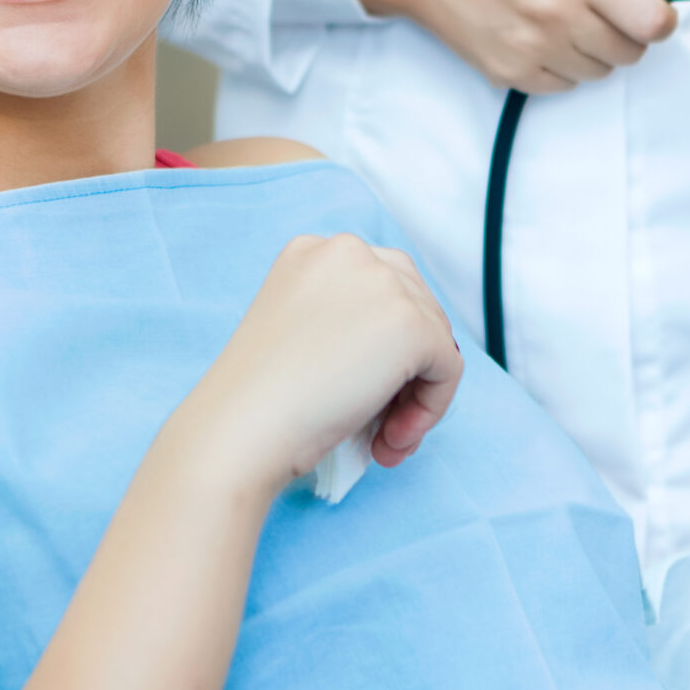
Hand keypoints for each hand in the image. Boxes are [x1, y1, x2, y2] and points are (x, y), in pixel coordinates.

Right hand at [176, 233, 462, 500]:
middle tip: (378, 425)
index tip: (361, 392)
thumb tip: (416, 354)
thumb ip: (348, 324)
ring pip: (435, 339)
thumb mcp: (301, 334)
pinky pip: (448, 369)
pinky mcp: (412, 324)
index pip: (378, 287)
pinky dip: (430, 409)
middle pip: (415, 306)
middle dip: (405, 370)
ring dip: (416, 395)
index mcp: (312, 250)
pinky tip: (391, 439)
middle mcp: (349, 251)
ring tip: (383, 438)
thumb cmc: (259, 400)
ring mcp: (383, 283)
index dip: (381, 346)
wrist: (240, 426)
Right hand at [350, 0, 689, 93]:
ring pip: (601, 73)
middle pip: (631, 52)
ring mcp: (528, 46)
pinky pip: (566, 86)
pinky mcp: (508, 72)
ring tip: (563, 19)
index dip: (660, 18)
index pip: (653, 22)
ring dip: (594, 52)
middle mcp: (553, 10)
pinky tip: (538, 36)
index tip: (646, 7)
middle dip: (626, 33)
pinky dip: (562, 67)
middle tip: (597, 8)